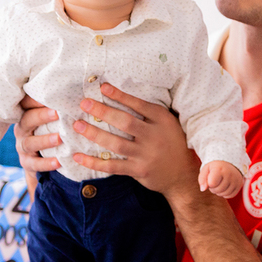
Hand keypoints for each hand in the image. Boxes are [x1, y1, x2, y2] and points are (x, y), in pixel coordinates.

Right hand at [14, 95, 60, 172]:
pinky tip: (58, 162)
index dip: (35, 99)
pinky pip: (34, 163)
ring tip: (59, 139)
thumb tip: (80, 95)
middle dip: (41, 116)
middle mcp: (22, 129)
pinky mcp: (27, 163)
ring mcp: (22, 146)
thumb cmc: (51, 133)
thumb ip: (60, 109)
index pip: (27, 103)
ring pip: (29, 142)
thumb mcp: (53, 121)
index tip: (49, 94)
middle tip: (57, 113)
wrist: (42, 162)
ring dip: (44, 140)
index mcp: (28, 115)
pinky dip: (46, 163)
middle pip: (27, 120)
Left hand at [72, 83, 199, 198]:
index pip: (139, 105)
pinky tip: (78, 156)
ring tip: (78, 125)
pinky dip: (93, 162)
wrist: (183, 174)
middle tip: (85, 103)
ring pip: (115, 143)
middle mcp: (154, 136)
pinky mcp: (138, 170)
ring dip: (94, 134)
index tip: (102, 87)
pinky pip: (112, 166)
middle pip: (124, 122)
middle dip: (103, 111)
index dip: (120, 95)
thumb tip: (120, 97)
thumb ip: (149, 114)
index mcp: (162, 120)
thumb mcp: (168, 124)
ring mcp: (145, 155)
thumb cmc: (171, 143)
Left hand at [199, 161, 242, 198]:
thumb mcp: (206, 169)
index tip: (210, 177)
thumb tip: (203, 189)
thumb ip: (202, 179)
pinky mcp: (240, 184)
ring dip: (219, 191)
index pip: (212, 184)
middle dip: (213, 188)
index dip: (209, 183)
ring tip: (220, 183)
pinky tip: (225, 186)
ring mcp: (236, 180)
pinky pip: (230, 195)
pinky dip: (225, 193)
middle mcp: (230, 174)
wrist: (229, 163)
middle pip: (217, 190)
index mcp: (220, 169)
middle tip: (215, 181)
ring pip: (224, 194)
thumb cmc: (215, 167)